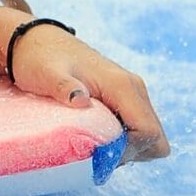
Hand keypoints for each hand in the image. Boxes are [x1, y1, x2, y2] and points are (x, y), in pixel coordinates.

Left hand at [9, 27, 170, 162]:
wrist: (39, 42)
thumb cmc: (41, 58)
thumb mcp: (47, 74)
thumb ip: (63, 87)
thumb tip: (80, 100)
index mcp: (122, 85)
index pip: (148, 132)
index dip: (128, 151)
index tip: (99, 152)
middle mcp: (134, 90)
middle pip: (156, 139)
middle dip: (132, 154)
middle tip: (99, 152)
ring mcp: (132, 95)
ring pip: (150, 138)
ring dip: (128, 150)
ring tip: (96, 144)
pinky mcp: (125, 100)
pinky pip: (138, 131)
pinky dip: (124, 142)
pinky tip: (97, 137)